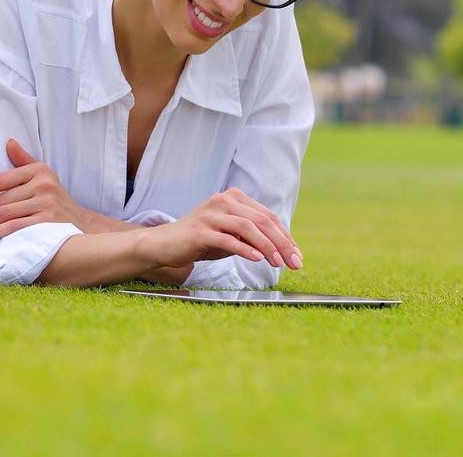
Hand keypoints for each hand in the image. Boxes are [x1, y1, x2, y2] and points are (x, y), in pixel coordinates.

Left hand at [0, 139, 87, 243]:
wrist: (84, 225)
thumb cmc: (56, 201)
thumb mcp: (43, 177)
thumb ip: (24, 161)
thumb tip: (8, 142)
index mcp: (38, 170)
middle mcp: (43, 183)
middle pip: (0, 200)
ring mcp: (47, 201)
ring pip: (6, 213)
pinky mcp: (49, 220)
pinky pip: (17, 226)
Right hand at [137, 188, 303, 270]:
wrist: (165, 244)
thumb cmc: (201, 240)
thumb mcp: (231, 234)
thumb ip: (253, 235)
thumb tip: (285, 248)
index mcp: (233, 198)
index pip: (268, 216)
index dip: (286, 237)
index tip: (297, 256)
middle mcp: (222, 201)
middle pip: (261, 221)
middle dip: (282, 243)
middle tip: (295, 263)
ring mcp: (210, 214)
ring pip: (247, 227)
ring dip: (267, 246)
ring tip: (278, 263)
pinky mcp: (200, 230)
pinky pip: (227, 239)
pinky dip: (245, 249)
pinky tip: (257, 259)